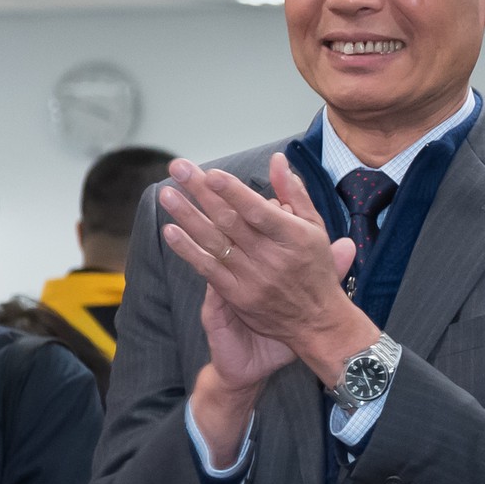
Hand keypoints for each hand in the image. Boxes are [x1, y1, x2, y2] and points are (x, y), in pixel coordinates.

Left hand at [159, 156, 364, 380]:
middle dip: (201, 192)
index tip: (212, 174)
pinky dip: (187, 249)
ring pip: (214, 242)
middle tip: (179, 168)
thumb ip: (294, 193)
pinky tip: (170, 231)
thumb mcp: (315, 228)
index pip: (259, 211)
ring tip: (166, 194)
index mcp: (294, 237)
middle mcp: (272, 257)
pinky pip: (208, 268)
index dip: (234, 192)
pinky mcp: (238, 295)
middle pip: (230, 221)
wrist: (318, 323)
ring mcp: (253, 278)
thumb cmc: (316, 269)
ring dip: (187, 216)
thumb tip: (278, 160)